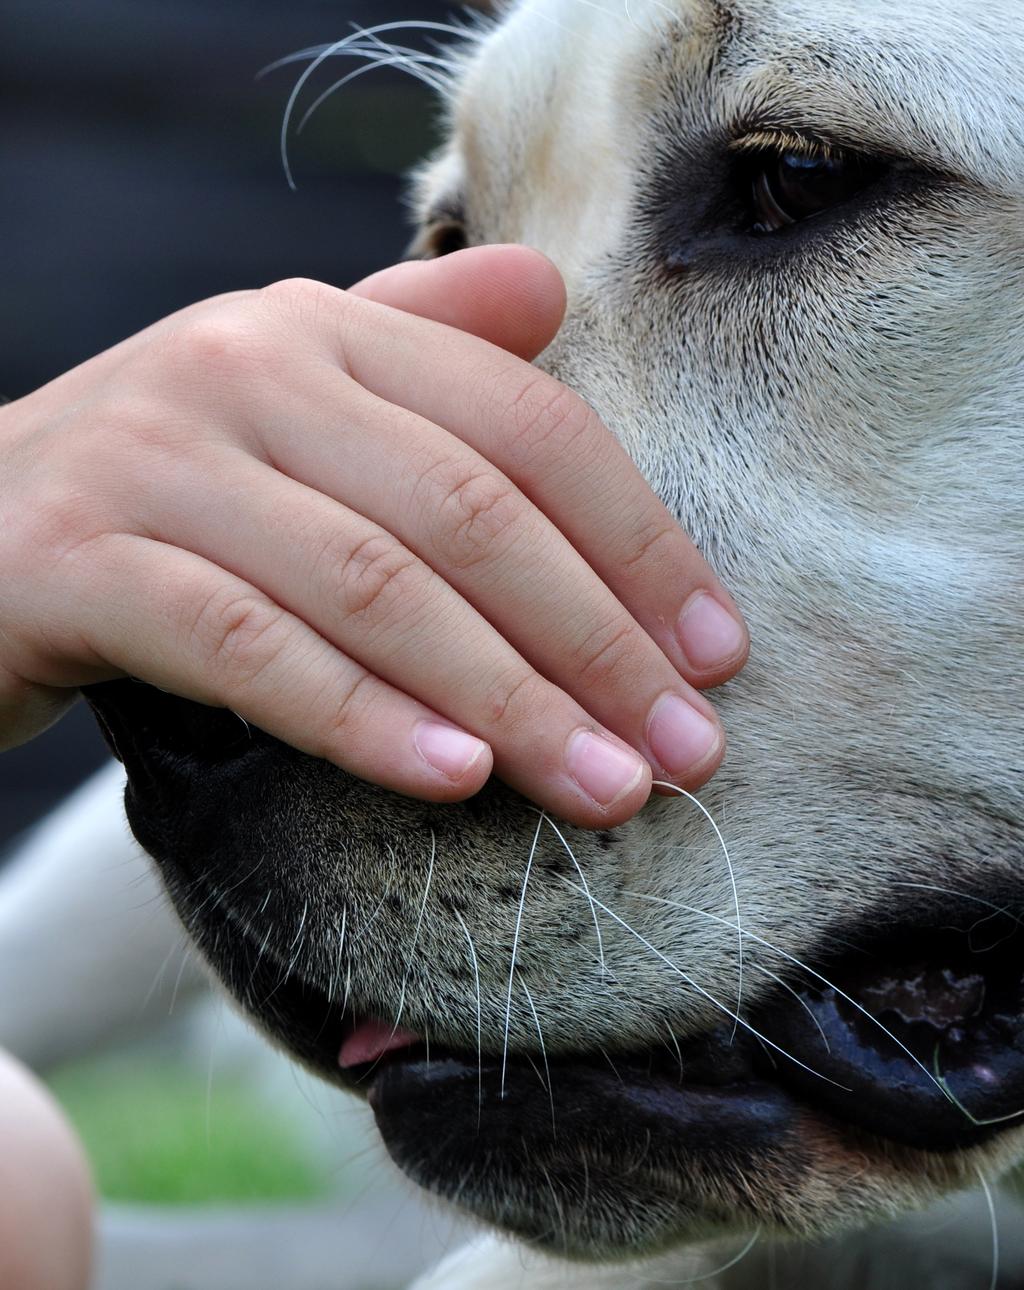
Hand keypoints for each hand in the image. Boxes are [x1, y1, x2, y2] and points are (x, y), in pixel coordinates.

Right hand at [0, 246, 747, 827]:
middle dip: (595, 644)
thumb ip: (422, 350)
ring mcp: (157, 460)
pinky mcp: (79, 561)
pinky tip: (452, 779)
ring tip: (602, 790)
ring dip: (507, 700)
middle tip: (683, 754)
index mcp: (325, 333)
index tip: (716, 657)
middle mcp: (246, 369)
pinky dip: (361, 718)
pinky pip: (250, 647)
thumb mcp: (298, 407)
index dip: (639, 546)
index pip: (528, 429)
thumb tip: (550, 288)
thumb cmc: (173, 489)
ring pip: (373, 585)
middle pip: (469, 512)